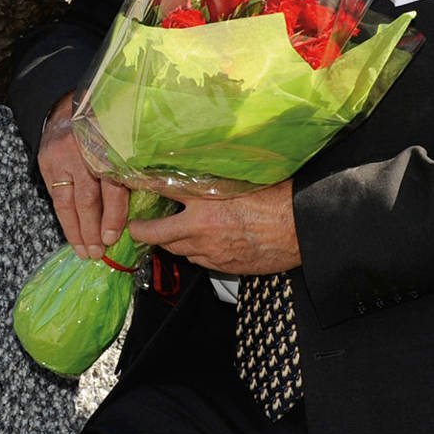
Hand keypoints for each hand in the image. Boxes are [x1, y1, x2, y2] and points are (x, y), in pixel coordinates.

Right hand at [37, 93, 127, 259]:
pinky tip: (73, 235)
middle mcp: (82, 150)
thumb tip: (147, 204)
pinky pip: (55, 197)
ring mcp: (60, 157)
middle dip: (93, 229)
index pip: (112, 184)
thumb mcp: (124, 139)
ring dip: (76, 231)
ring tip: (84, 251)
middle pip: (87, 197)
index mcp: (108, 144)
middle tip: (99, 253)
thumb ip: (133, 166)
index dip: (114, 213)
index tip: (114, 237)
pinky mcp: (46, 162)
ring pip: (67, 201)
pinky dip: (65, 219)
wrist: (68, 107)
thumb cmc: (106, 128)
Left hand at [127, 180, 299, 274]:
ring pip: (179, 250)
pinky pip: (200, 261)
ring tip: (169, 231)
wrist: (300, 228)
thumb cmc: (277, 198)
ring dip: (172, 241)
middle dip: (145, 230)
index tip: (132, 186)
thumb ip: (212, 178)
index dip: (144, 189)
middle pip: (159, 234)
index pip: (162, 192)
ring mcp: (212, 252)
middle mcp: (202, 231)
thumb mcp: (239, 178)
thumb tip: (194, 167)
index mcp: (204, 204)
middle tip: (138, 225)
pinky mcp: (225, 266)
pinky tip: (200, 242)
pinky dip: (195, 251)